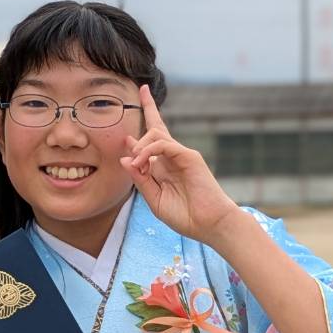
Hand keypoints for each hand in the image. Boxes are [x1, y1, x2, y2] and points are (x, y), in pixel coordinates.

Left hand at [120, 86, 238, 245]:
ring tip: (137, 164)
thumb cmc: (183, 215)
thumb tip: (124, 159)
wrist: (207, 224)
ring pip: (156, 132)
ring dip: (140, 146)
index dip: (139, 132)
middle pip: (157, 126)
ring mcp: (180, 155)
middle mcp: (171, 158)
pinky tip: (142, 163)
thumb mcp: (154, 199)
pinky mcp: (189, 156)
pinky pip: (164, 144)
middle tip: (136, 113)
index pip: (151, 142)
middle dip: (149, 108)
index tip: (130, 126)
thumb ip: (140, 180)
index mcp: (163, 168)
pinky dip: (149, 151)